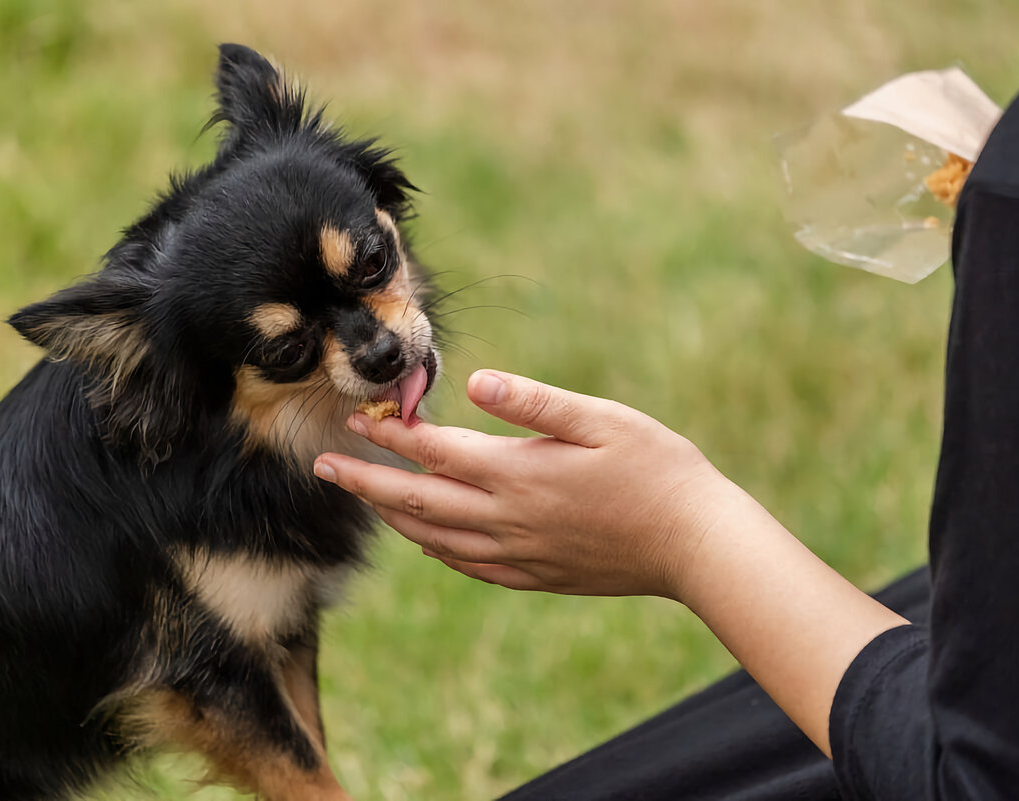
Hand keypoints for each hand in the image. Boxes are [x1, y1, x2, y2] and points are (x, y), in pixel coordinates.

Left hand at [313, 370, 739, 599]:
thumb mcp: (602, 420)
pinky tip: (429, 543)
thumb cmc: (657, 469)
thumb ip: (535, 402)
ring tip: (367, 500)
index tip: (355, 420)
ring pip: (435, 538)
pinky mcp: (536, 575)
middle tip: (323, 467)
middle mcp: (507, 518)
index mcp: (518, 473)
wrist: (695, 545)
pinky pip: (469, 566)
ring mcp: (519, 553)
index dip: (390, 435)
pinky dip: (437, 550)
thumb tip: (478, 381)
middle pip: (417, 501)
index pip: (434, 451)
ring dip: (394, 517)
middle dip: (365, 483)